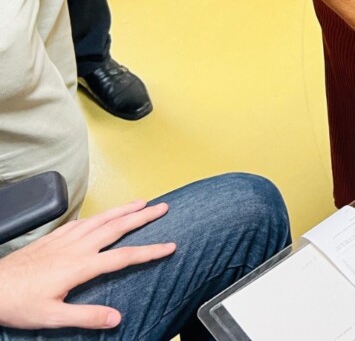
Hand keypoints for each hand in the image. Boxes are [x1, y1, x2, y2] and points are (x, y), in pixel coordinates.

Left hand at [0, 200, 174, 331]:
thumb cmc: (18, 303)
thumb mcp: (53, 317)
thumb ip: (86, 316)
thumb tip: (116, 318)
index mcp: (80, 266)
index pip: (124, 257)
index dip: (150, 251)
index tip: (170, 246)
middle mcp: (75, 248)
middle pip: (116, 227)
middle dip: (142, 216)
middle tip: (163, 207)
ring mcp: (63, 240)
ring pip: (100, 219)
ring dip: (123, 209)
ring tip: (141, 202)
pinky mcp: (52, 238)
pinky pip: (81, 221)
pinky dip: (98, 215)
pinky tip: (102, 215)